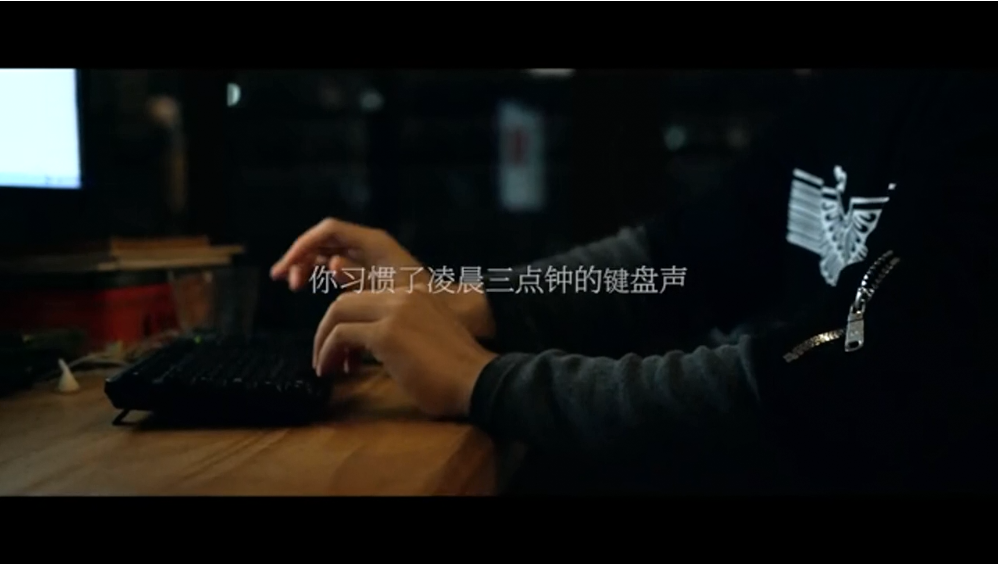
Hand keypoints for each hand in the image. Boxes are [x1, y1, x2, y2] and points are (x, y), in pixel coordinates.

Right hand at [271, 218, 494, 337]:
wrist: (455, 313)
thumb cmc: (426, 302)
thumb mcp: (390, 293)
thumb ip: (359, 278)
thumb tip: (331, 265)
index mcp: (375, 243)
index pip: (328, 231)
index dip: (303, 246)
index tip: (288, 269)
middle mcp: (371, 246)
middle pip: (325, 240)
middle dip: (302, 256)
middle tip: (286, 280)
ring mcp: (371, 259)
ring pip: (329, 254)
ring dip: (310, 267)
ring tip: (298, 286)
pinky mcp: (372, 276)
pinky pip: (340, 268)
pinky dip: (324, 278)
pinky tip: (315, 291)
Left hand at [314, 287, 497, 417]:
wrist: (479, 381)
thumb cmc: (457, 374)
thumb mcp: (425, 341)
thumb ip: (399, 334)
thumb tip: (366, 348)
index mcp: (414, 295)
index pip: (366, 298)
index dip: (347, 324)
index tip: (346, 354)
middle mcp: (403, 294)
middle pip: (346, 302)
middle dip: (327, 330)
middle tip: (326, 359)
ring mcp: (394, 311)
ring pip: (338, 313)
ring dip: (324, 342)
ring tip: (325, 368)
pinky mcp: (385, 333)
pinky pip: (341, 335)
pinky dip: (329, 353)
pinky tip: (333, 371)